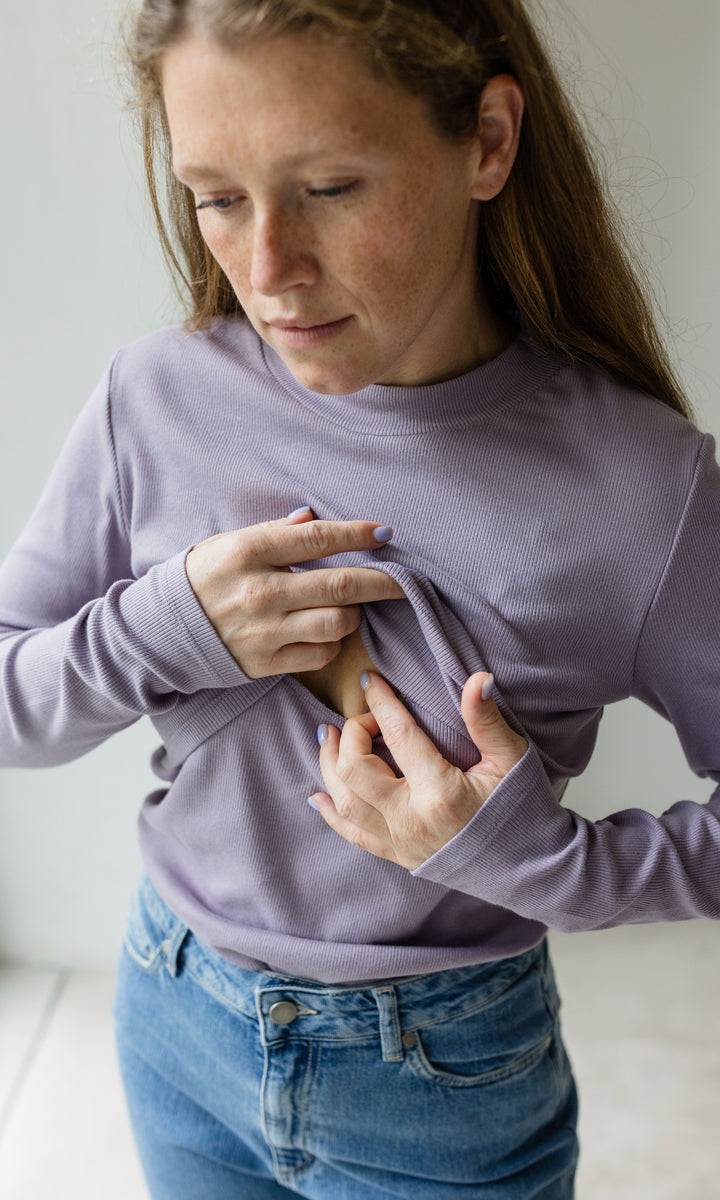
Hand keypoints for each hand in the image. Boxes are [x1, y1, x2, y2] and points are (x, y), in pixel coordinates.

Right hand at [185, 508, 403, 676]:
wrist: (163, 631)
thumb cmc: (202, 578)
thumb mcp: (230, 542)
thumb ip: (276, 531)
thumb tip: (314, 519)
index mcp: (250, 552)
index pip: (319, 538)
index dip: (358, 535)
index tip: (385, 534)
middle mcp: (261, 592)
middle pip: (342, 585)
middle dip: (383, 580)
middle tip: (402, 579)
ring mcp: (265, 631)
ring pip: (338, 623)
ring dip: (354, 614)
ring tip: (350, 607)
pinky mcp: (266, 664)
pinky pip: (321, 653)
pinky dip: (332, 642)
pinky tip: (325, 631)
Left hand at [311, 671, 527, 868]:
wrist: (529, 868)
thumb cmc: (521, 809)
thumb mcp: (512, 759)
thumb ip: (486, 720)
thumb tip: (477, 678)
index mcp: (441, 792)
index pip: (399, 734)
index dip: (380, 701)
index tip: (369, 679)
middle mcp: (412, 820)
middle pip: (356, 770)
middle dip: (351, 734)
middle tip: (363, 717)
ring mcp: (401, 842)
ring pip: (345, 803)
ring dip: (329, 766)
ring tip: (327, 737)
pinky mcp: (398, 857)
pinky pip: (352, 836)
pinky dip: (330, 813)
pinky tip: (319, 793)